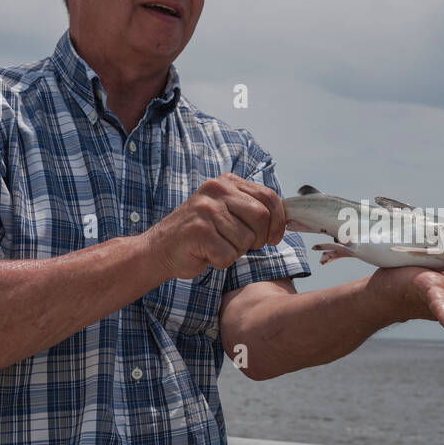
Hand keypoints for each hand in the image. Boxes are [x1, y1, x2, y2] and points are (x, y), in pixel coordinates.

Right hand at [143, 173, 285, 279]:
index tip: (275, 237)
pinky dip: (221, 261)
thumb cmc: (200, 234)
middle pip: (262, 217)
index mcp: (226, 182)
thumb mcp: (226, 211)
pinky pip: (229, 254)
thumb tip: (284, 219)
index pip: (268, 196)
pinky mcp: (199, 231)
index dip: (279, 220)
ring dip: (236, 251)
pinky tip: (207, 254)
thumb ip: (250, 209)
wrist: (159, 249)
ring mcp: (206, 210)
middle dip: (259, 239)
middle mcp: (216, 190)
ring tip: (217, 246)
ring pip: (246, 239)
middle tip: (243, 245)